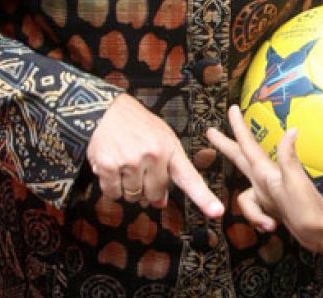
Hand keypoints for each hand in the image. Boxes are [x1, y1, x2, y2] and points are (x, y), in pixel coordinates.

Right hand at [87, 93, 223, 218]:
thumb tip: (160, 202)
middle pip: (154, 194)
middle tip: (139, 169)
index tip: (217, 212)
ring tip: (124, 162)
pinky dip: (111, 186)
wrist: (105, 110)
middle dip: (147, 189)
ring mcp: (130, 161)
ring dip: (127, 187)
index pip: (189, 178)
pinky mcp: (108, 166)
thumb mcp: (161, 138)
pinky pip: (112, 193)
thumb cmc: (136, 125)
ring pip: (133, 196)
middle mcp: (153, 155)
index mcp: (170, 148)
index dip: (204, 197)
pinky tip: (112, 166)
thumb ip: (166, 169)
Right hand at [207, 105, 322, 252]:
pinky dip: (259, 220)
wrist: (321, 232)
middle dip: (226, 146)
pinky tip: (273, 226)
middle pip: (240, 159)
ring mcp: (268, 193)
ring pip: (244, 199)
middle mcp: (266, 179)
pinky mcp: (270, 207)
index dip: (238, 128)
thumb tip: (293, 130)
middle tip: (211, 132)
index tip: (232, 109)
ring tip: (270, 224)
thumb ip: (289, 158)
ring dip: (253, 214)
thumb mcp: (295, 182)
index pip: (248, 146)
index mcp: (268, 171)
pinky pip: (253, 211)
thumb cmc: (308, 207)